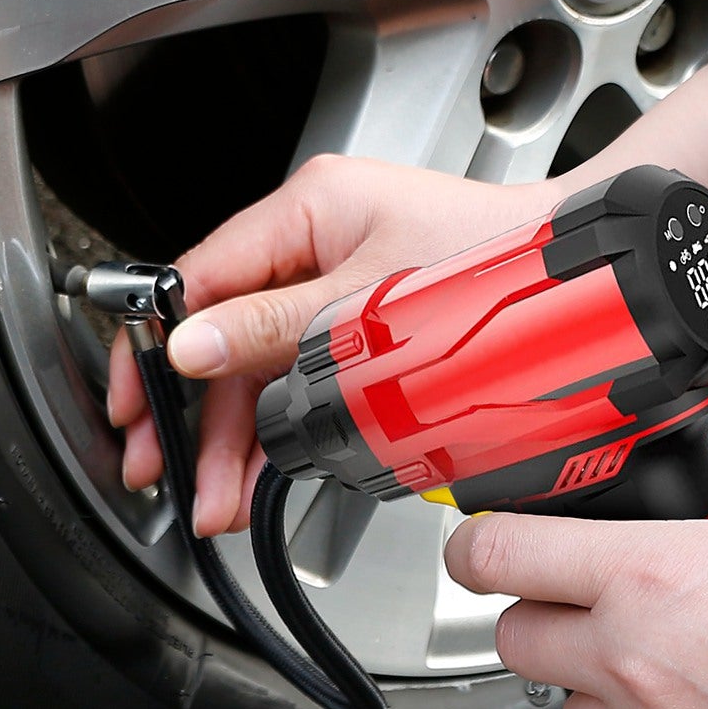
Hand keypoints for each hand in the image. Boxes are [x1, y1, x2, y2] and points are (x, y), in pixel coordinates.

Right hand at [107, 155, 559, 533]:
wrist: (570, 275)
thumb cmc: (490, 258)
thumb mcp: (364, 301)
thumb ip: (274, 328)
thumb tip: (192, 348)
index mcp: (308, 210)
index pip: (202, 279)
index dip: (158, 347)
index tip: (137, 405)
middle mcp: (315, 244)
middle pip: (226, 336)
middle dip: (194, 414)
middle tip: (168, 473)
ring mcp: (337, 287)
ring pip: (262, 368)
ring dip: (236, 436)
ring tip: (217, 498)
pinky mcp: (361, 325)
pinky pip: (300, 378)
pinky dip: (280, 427)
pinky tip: (261, 471)